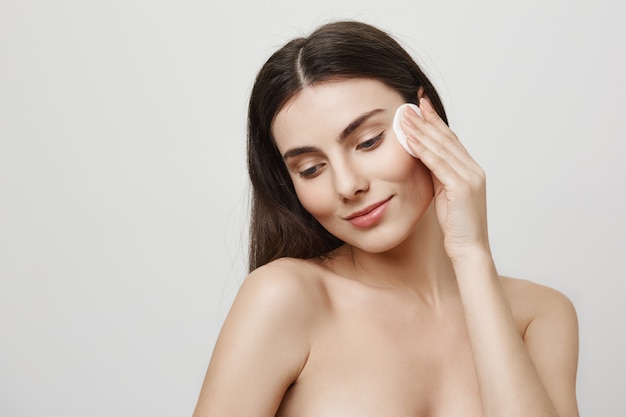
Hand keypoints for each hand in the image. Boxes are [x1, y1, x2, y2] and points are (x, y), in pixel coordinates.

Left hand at [402, 97, 490, 262]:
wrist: (469, 251)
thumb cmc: (457, 228)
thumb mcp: (445, 197)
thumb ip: (438, 178)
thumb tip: (422, 161)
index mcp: (471, 171)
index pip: (451, 140)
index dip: (436, 123)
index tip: (421, 107)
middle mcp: (474, 170)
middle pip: (447, 138)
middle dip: (428, 120)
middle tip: (411, 103)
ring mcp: (470, 177)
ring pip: (442, 147)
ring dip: (422, 130)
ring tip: (405, 116)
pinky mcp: (462, 187)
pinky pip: (438, 163)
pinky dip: (423, 149)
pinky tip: (410, 138)